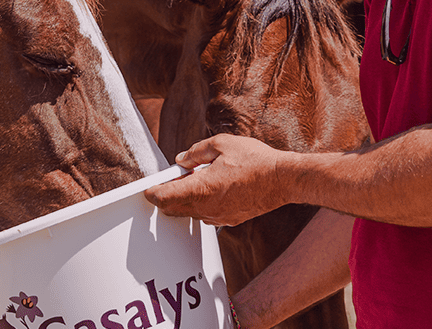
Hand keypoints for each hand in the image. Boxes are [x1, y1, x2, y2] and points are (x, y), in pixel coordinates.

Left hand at [143, 134, 296, 225]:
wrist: (283, 179)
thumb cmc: (255, 160)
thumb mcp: (221, 144)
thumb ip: (196, 152)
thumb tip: (182, 160)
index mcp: (200, 189)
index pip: (164, 197)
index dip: (152, 193)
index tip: (148, 189)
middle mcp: (206, 208)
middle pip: (173, 209)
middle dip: (166, 197)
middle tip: (169, 181)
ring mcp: (218, 217)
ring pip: (190, 213)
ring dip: (185, 200)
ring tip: (195, 181)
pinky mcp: (229, 220)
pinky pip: (206, 215)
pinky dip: (201, 205)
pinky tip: (211, 189)